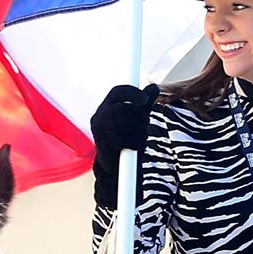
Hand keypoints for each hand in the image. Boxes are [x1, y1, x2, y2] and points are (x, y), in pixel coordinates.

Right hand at [89, 85, 156, 205]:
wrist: (116, 166)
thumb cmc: (126, 139)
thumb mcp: (137, 119)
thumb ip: (145, 104)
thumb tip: (153, 87)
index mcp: (106, 107)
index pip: (117, 91)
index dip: (132, 93)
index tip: (145, 99)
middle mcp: (99, 117)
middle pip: (124, 107)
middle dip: (140, 115)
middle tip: (145, 124)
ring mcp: (99, 130)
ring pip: (126, 123)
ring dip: (140, 131)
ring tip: (141, 137)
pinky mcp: (103, 144)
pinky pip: (126, 139)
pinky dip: (137, 143)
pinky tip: (137, 146)